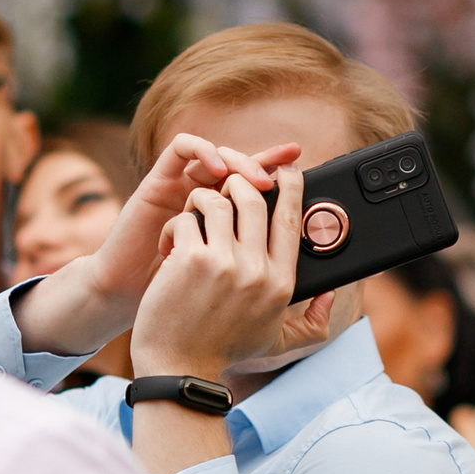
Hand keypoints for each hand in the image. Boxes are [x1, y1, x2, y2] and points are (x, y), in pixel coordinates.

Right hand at [85, 133, 299, 309]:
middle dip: (264, 168)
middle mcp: (208, 204)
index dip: (285, 178)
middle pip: (243, 168)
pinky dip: (203, 150)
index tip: (305, 171)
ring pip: (218, 153)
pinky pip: (181, 148)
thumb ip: (287, 301)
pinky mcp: (158, 184)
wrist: (142, 325)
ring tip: (254, 179)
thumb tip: (333, 291)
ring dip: (239, 159)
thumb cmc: (190, 318)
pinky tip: (217, 168)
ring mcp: (182, 191)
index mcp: (231, 228)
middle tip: (279, 180)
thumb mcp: (246, 308)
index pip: (262, 193)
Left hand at [130, 165, 328, 378]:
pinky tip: (170, 242)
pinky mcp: (191, 260)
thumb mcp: (276, 342)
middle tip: (226, 184)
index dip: (290, 185)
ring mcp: (224, 263)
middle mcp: (257, 271)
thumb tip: (331, 295)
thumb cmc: (222, 352)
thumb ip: (313, 324)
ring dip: (203, 199)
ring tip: (194, 212)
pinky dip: (177, 224)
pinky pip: (187, 219)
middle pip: (255, 197)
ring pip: (218, 200)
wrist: (178, 367)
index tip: (284, 169)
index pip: (291, 218)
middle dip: (239, 181)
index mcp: (281, 284)